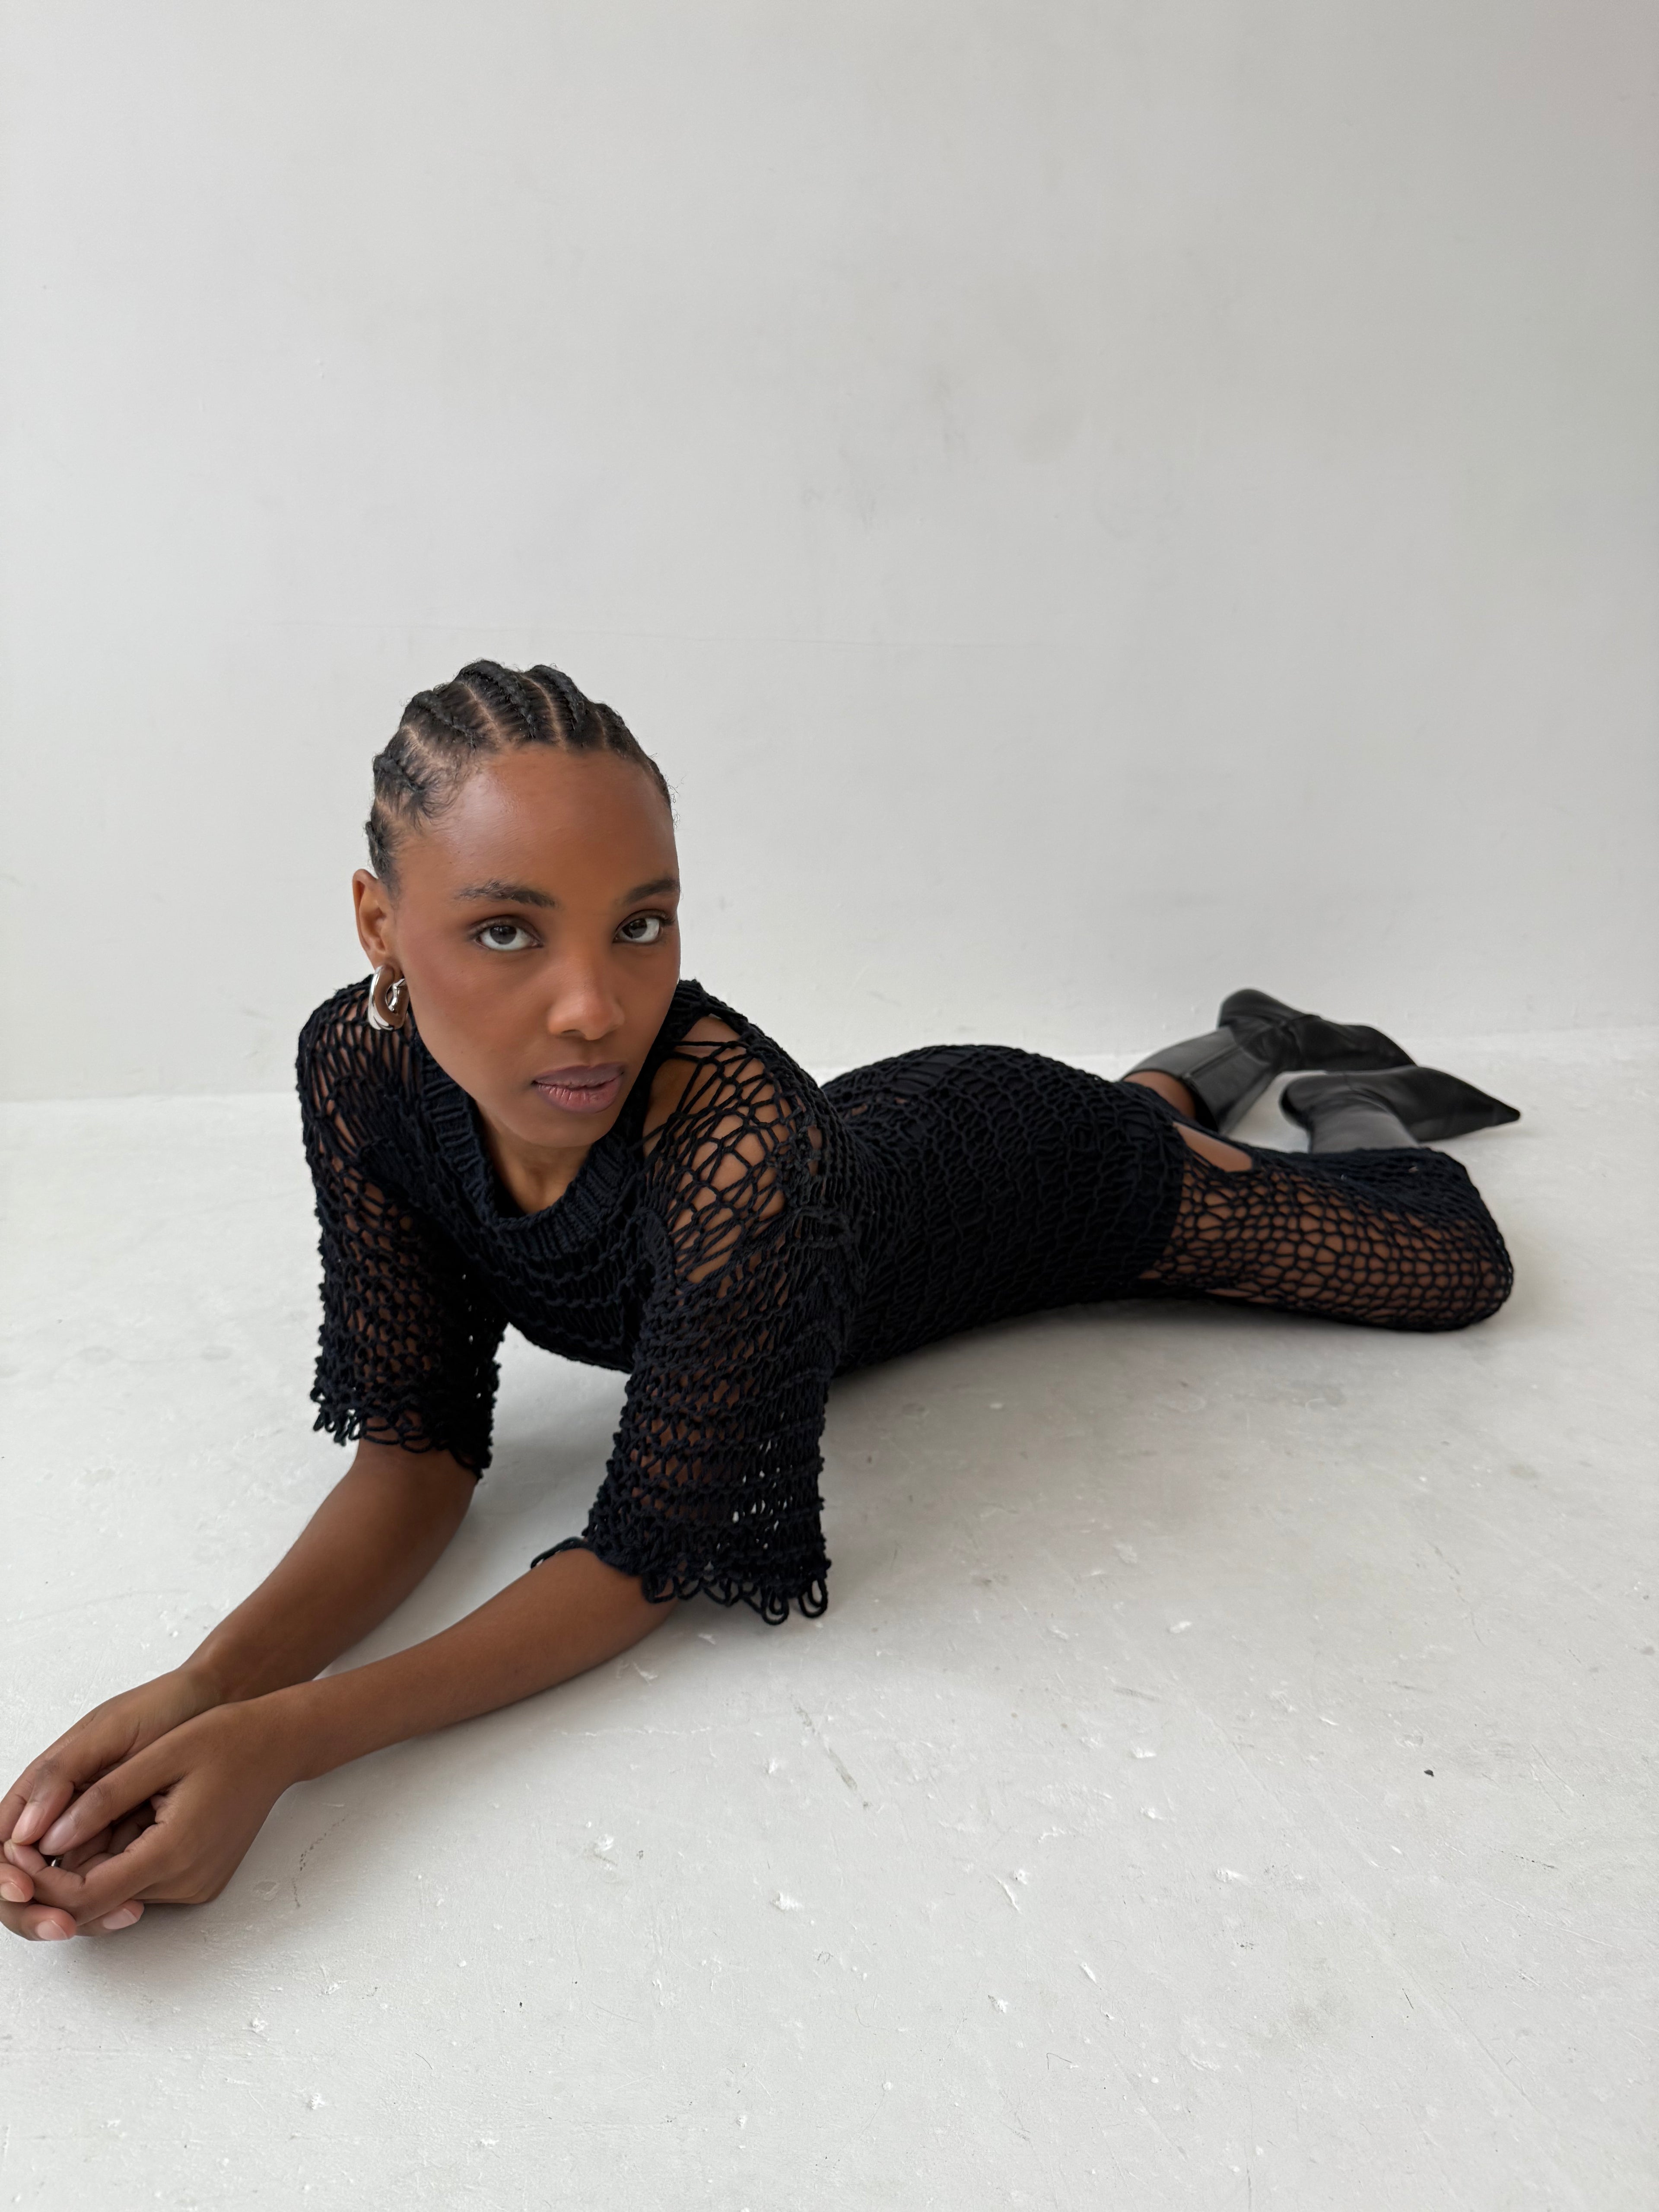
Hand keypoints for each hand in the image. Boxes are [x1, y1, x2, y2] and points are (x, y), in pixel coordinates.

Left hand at [1, 1668, 223, 1941]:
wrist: (283, 1743)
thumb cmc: (229, 1737)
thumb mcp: (163, 1753)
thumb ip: (104, 1798)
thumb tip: (48, 1839)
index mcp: (174, 1851)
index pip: (85, 1897)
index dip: (41, 1883)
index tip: (18, 1851)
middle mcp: (185, 1881)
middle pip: (96, 1905)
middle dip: (54, 1879)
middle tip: (30, 1841)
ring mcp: (194, 1885)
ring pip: (115, 1896)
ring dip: (84, 1870)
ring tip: (69, 1827)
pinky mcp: (198, 1881)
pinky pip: (140, 1884)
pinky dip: (115, 1864)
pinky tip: (112, 1828)